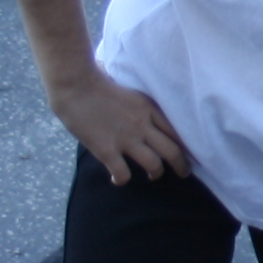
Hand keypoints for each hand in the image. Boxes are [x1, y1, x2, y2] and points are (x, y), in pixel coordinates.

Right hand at [48, 69, 188, 183]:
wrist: (75, 84)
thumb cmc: (97, 82)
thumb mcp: (129, 92)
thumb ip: (139, 106)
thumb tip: (141, 113)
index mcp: (149, 108)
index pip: (176, 131)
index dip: (185, 144)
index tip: (187, 152)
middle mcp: (142, 125)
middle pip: (173, 151)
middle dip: (182, 166)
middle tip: (183, 173)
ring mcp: (126, 139)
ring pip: (154, 165)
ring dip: (155, 173)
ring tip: (153, 175)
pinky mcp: (107, 150)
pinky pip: (123, 174)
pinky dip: (121, 179)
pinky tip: (117, 179)